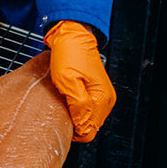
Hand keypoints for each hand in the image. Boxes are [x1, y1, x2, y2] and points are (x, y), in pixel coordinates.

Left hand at [43, 21, 115, 142]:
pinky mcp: (98, 90)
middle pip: (90, 127)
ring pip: (88, 119)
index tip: (61, 119)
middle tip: (60, 108)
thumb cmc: (68, 54)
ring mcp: (103, 94)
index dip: (73, 130)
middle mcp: (106, 99)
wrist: (72, 35)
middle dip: (75, 122)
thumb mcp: (67, 81)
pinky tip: (68, 97)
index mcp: (101, 98)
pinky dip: (77, 107)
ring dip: (76, 114)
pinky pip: (88, 108)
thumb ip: (78, 105)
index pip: (89, 132)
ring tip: (64, 100)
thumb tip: (82, 125)